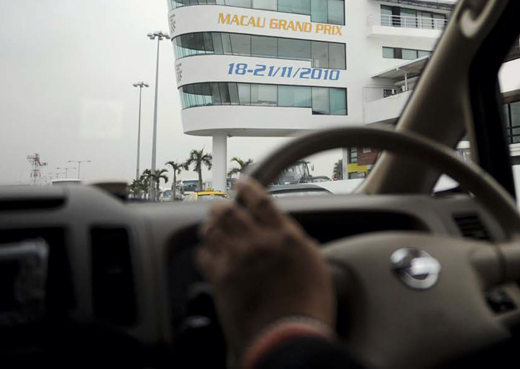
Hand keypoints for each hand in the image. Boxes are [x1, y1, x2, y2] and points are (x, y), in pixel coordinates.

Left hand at [196, 176, 334, 353]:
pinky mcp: (220, 280)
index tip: (242, 182)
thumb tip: (296, 240)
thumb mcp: (317, 267)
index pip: (261, 201)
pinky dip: (204, 251)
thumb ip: (302, 247)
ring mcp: (236, 260)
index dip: (249, 188)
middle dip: (221, 206)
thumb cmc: (308, 307)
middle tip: (219, 206)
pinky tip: (208, 253)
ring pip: (212, 230)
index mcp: (284, 237)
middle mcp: (257, 243)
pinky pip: (203, 255)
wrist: (287, 337)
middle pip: (229, 211)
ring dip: (210, 225)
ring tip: (210, 226)